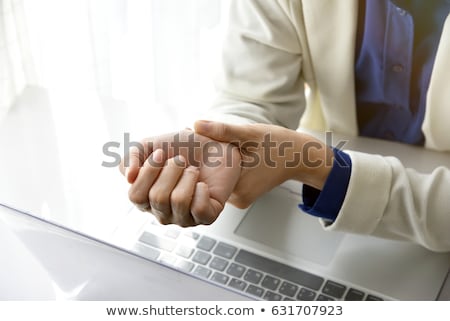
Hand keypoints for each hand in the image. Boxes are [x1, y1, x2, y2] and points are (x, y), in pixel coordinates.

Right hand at [119, 129, 240, 225]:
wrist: (214, 146)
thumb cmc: (182, 148)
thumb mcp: (150, 145)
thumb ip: (130, 157)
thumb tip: (128, 177)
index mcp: (145, 198)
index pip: (135, 196)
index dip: (148, 172)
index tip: (161, 153)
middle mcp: (162, 212)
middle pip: (157, 198)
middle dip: (171, 171)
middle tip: (180, 160)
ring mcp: (184, 217)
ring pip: (179, 201)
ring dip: (188, 177)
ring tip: (193, 170)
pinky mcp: (207, 216)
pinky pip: (200, 209)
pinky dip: (202, 190)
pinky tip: (203, 185)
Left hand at [194, 120, 333, 208]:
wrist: (299, 157)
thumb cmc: (279, 145)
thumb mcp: (249, 134)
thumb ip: (222, 131)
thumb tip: (197, 125)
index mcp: (238, 188)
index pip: (205, 177)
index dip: (194, 160)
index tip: (187, 145)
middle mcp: (237, 199)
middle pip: (209, 181)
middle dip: (202, 162)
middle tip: (194, 141)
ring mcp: (240, 199)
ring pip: (216, 182)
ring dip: (211, 166)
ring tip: (206, 146)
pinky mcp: (242, 195)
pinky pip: (225, 182)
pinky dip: (221, 170)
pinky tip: (218, 155)